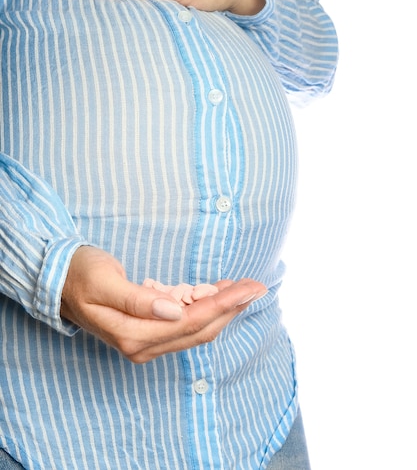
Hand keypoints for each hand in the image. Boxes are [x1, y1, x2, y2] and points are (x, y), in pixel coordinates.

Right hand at [61, 246, 266, 362]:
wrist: (59, 282)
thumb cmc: (80, 276)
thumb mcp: (104, 282)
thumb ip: (138, 299)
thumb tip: (174, 310)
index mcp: (134, 334)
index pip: (192, 321)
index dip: (224, 303)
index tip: (249, 286)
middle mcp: (143, 345)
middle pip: (200, 329)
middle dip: (232, 307)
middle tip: (257, 285)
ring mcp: (146, 342)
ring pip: (196, 329)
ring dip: (223, 309)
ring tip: (243, 287)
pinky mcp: (148, 332)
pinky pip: (186, 325)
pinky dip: (206, 309)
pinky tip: (217, 292)